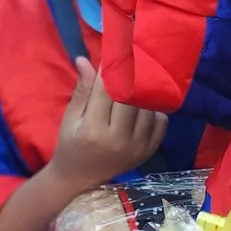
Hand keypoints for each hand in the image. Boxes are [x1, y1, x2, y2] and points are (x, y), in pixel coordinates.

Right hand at [51, 58, 169, 187]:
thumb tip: (85, 60)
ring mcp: (138, 147)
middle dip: (131, 74)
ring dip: (144, 90)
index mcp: (94, 131)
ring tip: (138, 77)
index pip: (107, 91)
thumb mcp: (70, 118)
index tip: (114, 51)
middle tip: (130, 58)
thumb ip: (82, 90)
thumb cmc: (71, 145)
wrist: (80, 179)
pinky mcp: (149, 151)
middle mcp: (119, 140)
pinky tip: (144, 102)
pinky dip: (154, 108)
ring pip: (148, 107)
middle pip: (131, 97)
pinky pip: (160, 121)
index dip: (111, 68)